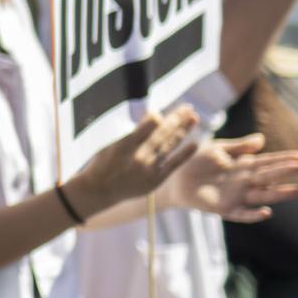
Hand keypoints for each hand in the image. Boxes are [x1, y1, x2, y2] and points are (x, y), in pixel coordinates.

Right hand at [69, 107, 202, 213]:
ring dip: (184, 131)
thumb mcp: (114, 143)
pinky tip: (196, 143)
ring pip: (170, 145)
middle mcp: (138, 157)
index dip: (156, 118)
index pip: (146, 126)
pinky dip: (185, 154)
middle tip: (188, 107)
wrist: (101, 190)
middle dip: (177, 119)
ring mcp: (149, 169)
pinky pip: (174, 164)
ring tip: (194, 118)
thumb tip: (156, 114)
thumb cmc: (106, 161)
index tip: (164, 111)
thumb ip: (135, 132)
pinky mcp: (156, 180)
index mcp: (125, 145)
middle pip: (162, 134)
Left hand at [157, 133, 297, 220]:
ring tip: (296, 190)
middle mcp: (244, 182)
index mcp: (244, 165)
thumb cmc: (198, 161)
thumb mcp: (219, 149)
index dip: (284, 159)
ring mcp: (236, 196)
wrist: (175, 178)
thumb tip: (262, 139)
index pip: (268, 162)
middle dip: (284, 172)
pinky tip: (266, 212)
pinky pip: (241, 214)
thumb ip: (240, 147)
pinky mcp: (225, 208)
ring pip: (261, 195)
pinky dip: (253, 215)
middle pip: (268, 176)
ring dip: (278, 193)